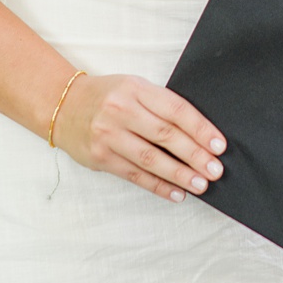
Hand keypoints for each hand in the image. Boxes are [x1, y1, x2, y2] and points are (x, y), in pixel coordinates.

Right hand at [54, 72, 225, 203]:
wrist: (63, 106)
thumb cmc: (107, 97)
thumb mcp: (133, 88)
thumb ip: (160, 106)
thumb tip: (199, 136)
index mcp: (134, 88)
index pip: (175, 109)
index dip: (200, 129)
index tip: (219, 145)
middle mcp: (120, 110)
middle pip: (166, 135)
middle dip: (195, 155)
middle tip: (215, 170)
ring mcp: (108, 134)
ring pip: (151, 159)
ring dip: (180, 174)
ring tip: (200, 184)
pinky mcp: (100, 156)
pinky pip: (135, 175)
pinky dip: (158, 186)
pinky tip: (176, 193)